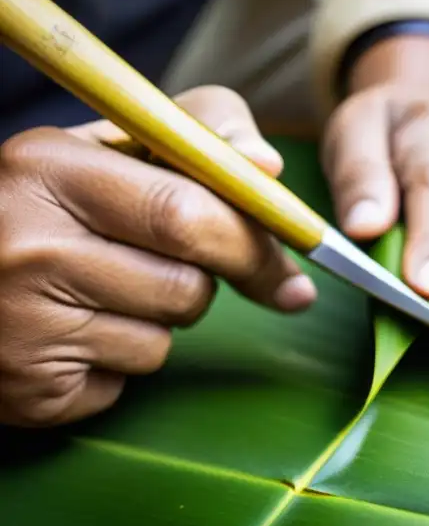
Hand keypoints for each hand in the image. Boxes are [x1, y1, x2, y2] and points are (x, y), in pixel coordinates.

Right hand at [0, 86, 316, 427]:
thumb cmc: (45, 208)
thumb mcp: (107, 148)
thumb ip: (197, 136)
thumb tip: (269, 167)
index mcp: (47, 168)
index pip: (185, 211)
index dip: (255, 236)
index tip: (303, 252)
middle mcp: (26, 247)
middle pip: (187, 283)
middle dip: (229, 281)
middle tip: (263, 281)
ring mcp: (22, 326)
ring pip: (165, 337)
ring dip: (166, 318)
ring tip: (111, 289)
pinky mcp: (31, 389)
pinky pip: (129, 380)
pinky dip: (124, 359)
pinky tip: (81, 333)